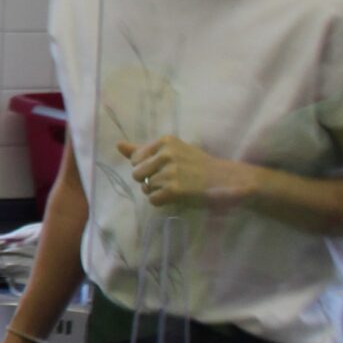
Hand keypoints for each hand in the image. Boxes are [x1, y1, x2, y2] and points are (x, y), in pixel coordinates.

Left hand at [117, 136, 255, 212]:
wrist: (224, 179)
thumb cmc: (195, 165)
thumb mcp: (171, 150)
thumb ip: (142, 149)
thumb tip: (117, 145)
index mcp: (164, 141)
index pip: (135, 159)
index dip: (147, 167)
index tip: (166, 166)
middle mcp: (166, 153)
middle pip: (136, 174)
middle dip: (149, 180)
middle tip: (170, 179)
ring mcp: (171, 171)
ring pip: (146, 188)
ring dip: (158, 191)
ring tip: (176, 186)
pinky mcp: (174, 189)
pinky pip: (153, 200)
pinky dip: (162, 201)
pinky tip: (177, 195)